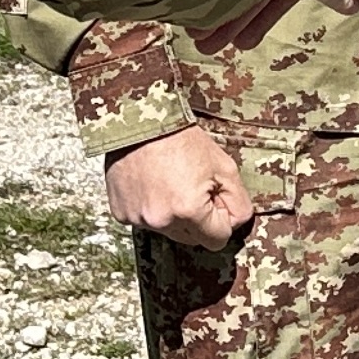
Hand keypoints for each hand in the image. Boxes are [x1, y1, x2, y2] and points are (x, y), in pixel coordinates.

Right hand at [103, 125, 253, 249]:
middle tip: (191, 185)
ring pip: (168, 230)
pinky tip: (150, 183)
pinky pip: (143, 221)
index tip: (214, 196)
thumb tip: (235, 223)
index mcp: (189, 211)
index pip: (218, 240)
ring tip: (168, 181)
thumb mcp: (224, 166)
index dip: (221, 218)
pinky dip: (149, 207)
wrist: (140, 119)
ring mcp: (138, 219)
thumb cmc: (183, 139)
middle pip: (192, 239)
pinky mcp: (120, 213)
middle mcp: (161, 221)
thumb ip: (238, 202)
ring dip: (172, 214)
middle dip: (197, 218)